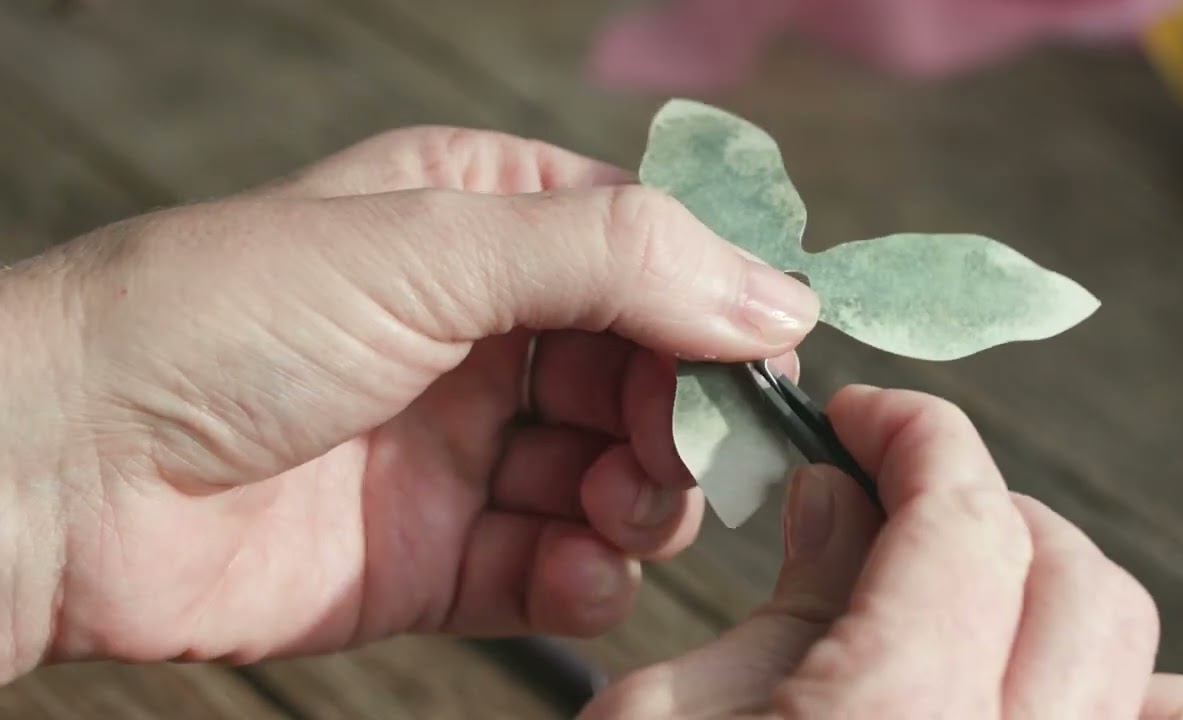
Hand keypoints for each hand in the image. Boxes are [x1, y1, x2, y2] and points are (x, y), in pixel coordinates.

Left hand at [0, 127, 818, 677]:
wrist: (64, 477)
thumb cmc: (225, 321)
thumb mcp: (430, 246)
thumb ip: (616, 259)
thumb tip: (777, 298)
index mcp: (482, 221)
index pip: (649, 249)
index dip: (717, 300)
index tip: (767, 354)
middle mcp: (485, 331)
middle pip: (650, 371)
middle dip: (682, 414)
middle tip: (677, 447)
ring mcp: (465, 447)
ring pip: (618, 476)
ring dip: (646, 500)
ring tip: (617, 509)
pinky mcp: (441, 553)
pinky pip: (558, 568)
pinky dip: (587, 576)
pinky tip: (571, 572)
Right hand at [582, 386, 1182, 718]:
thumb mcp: (664, 719)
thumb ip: (782, 604)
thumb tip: (839, 500)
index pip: (962, 518)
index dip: (917, 436)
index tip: (871, 419)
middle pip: (1072, 580)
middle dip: (984, 510)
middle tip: (896, 511)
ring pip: (1166, 684)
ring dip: (1075, 618)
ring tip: (976, 614)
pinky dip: (1130, 713)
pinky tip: (1031, 706)